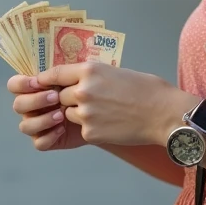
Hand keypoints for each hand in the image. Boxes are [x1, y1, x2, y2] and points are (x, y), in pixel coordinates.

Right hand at [8, 75, 86, 151]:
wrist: (99, 112)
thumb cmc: (84, 91)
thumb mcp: (74, 77)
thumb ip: (58, 74)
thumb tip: (43, 76)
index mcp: (32, 90)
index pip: (14, 85)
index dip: (21, 84)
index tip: (38, 83)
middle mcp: (30, 107)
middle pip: (18, 105)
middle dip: (35, 101)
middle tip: (55, 97)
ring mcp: (35, 125)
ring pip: (25, 126)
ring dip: (42, 120)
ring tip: (61, 115)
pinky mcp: (45, 140)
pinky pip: (39, 143)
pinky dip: (49, 136)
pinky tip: (62, 129)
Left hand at [35, 63, 199, 146]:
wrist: (163, 114)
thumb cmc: (146, 90)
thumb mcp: (115, 72)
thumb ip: (92, 76)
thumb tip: (76, 80)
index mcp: (89, 70)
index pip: (55, 73)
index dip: (47, 79)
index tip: (42, 83)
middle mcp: (82, 90)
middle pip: (61, 96)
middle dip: (71, 99)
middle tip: (93, 101)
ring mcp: (85, 113)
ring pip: (70, 114)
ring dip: (81, 114)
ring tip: (107, 113)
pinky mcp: (90, 133)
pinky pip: (83, 129)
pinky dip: (93, 128)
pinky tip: (112, 124)